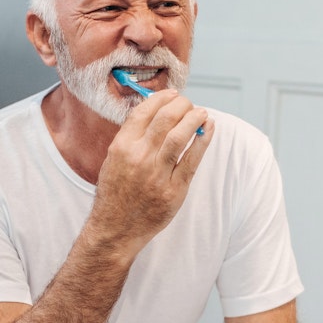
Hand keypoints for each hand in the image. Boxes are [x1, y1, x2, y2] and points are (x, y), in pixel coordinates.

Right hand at [88, 89, 213, 257]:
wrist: (115, 228)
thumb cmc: (115, 190)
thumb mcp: (113, 158)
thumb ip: (131, 135)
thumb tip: (156, 109)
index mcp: (122, 146)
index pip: (145, 111)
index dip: (161, 98)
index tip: (172, 94)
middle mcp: (139, 157)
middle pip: (165, 119)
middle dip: (181, 104)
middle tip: (188, 103)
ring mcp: (157, 175)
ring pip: (181, 136)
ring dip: (195, 118)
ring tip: (202, 112)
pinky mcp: (174, 191)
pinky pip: (193, 160)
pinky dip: (203, 140)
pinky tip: (208, 129)